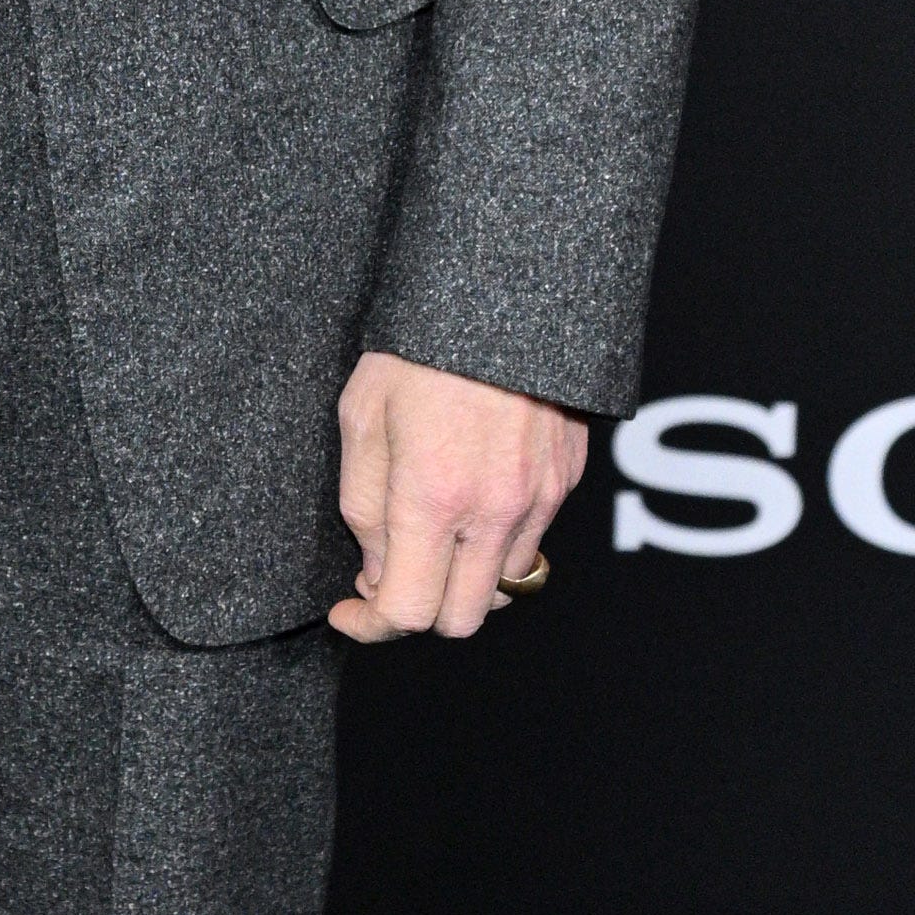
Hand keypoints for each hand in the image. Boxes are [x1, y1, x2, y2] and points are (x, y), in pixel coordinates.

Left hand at [331, 351, 587, 643]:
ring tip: (432, 535)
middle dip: (419, 611)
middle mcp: (494, 510)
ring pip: (502, 587)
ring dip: (462, 579)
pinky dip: (497, 544)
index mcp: (433, 497)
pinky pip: (531, 543)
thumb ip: (365, 508)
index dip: (370, 625)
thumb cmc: (420, 345)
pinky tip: (471, 501)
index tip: (349, 611)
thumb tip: (376, 572)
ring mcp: (539, 498)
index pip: (407, 610)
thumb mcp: (362, 418)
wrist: (503, 289)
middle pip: (461, 619)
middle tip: (387, 575)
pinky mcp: (565, 480)